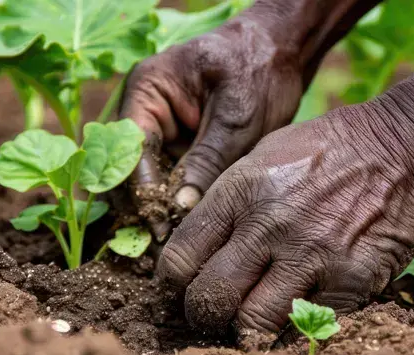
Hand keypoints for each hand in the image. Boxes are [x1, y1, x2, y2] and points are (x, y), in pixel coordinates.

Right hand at [121, 16, 304, 238]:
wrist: (283, 52)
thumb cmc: (258, 70)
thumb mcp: (236, 118)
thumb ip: (207, 161)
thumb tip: (180, 209)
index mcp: (146, 91)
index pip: (130, 150)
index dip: (143, 192)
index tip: (160, 227)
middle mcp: (144, 112)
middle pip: (131, 168)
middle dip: (147, 205)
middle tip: (166, 244)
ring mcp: (161, 130)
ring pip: (149, 179)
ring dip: (161, 208)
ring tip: (177, 243)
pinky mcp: (180, 146)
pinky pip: (171, 179)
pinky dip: (179, 201)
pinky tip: (190, 228)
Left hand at [158, 101, 413, 334]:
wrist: (403, 146)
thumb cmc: (327, 149)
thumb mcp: (262, 155)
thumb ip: (226, 201)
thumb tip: (195, 245)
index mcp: (240, 191)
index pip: (181, 259)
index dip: (173, 285)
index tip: (182, 289)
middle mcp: (269, 225)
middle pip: (209, 299)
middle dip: (202, 315)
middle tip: (212, 313)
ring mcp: (312, 255)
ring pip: (253, 323)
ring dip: (245, 329)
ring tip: (250, 320)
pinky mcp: (352, 279)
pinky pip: (307, 325)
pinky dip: (294, 328)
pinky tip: (293, 314)